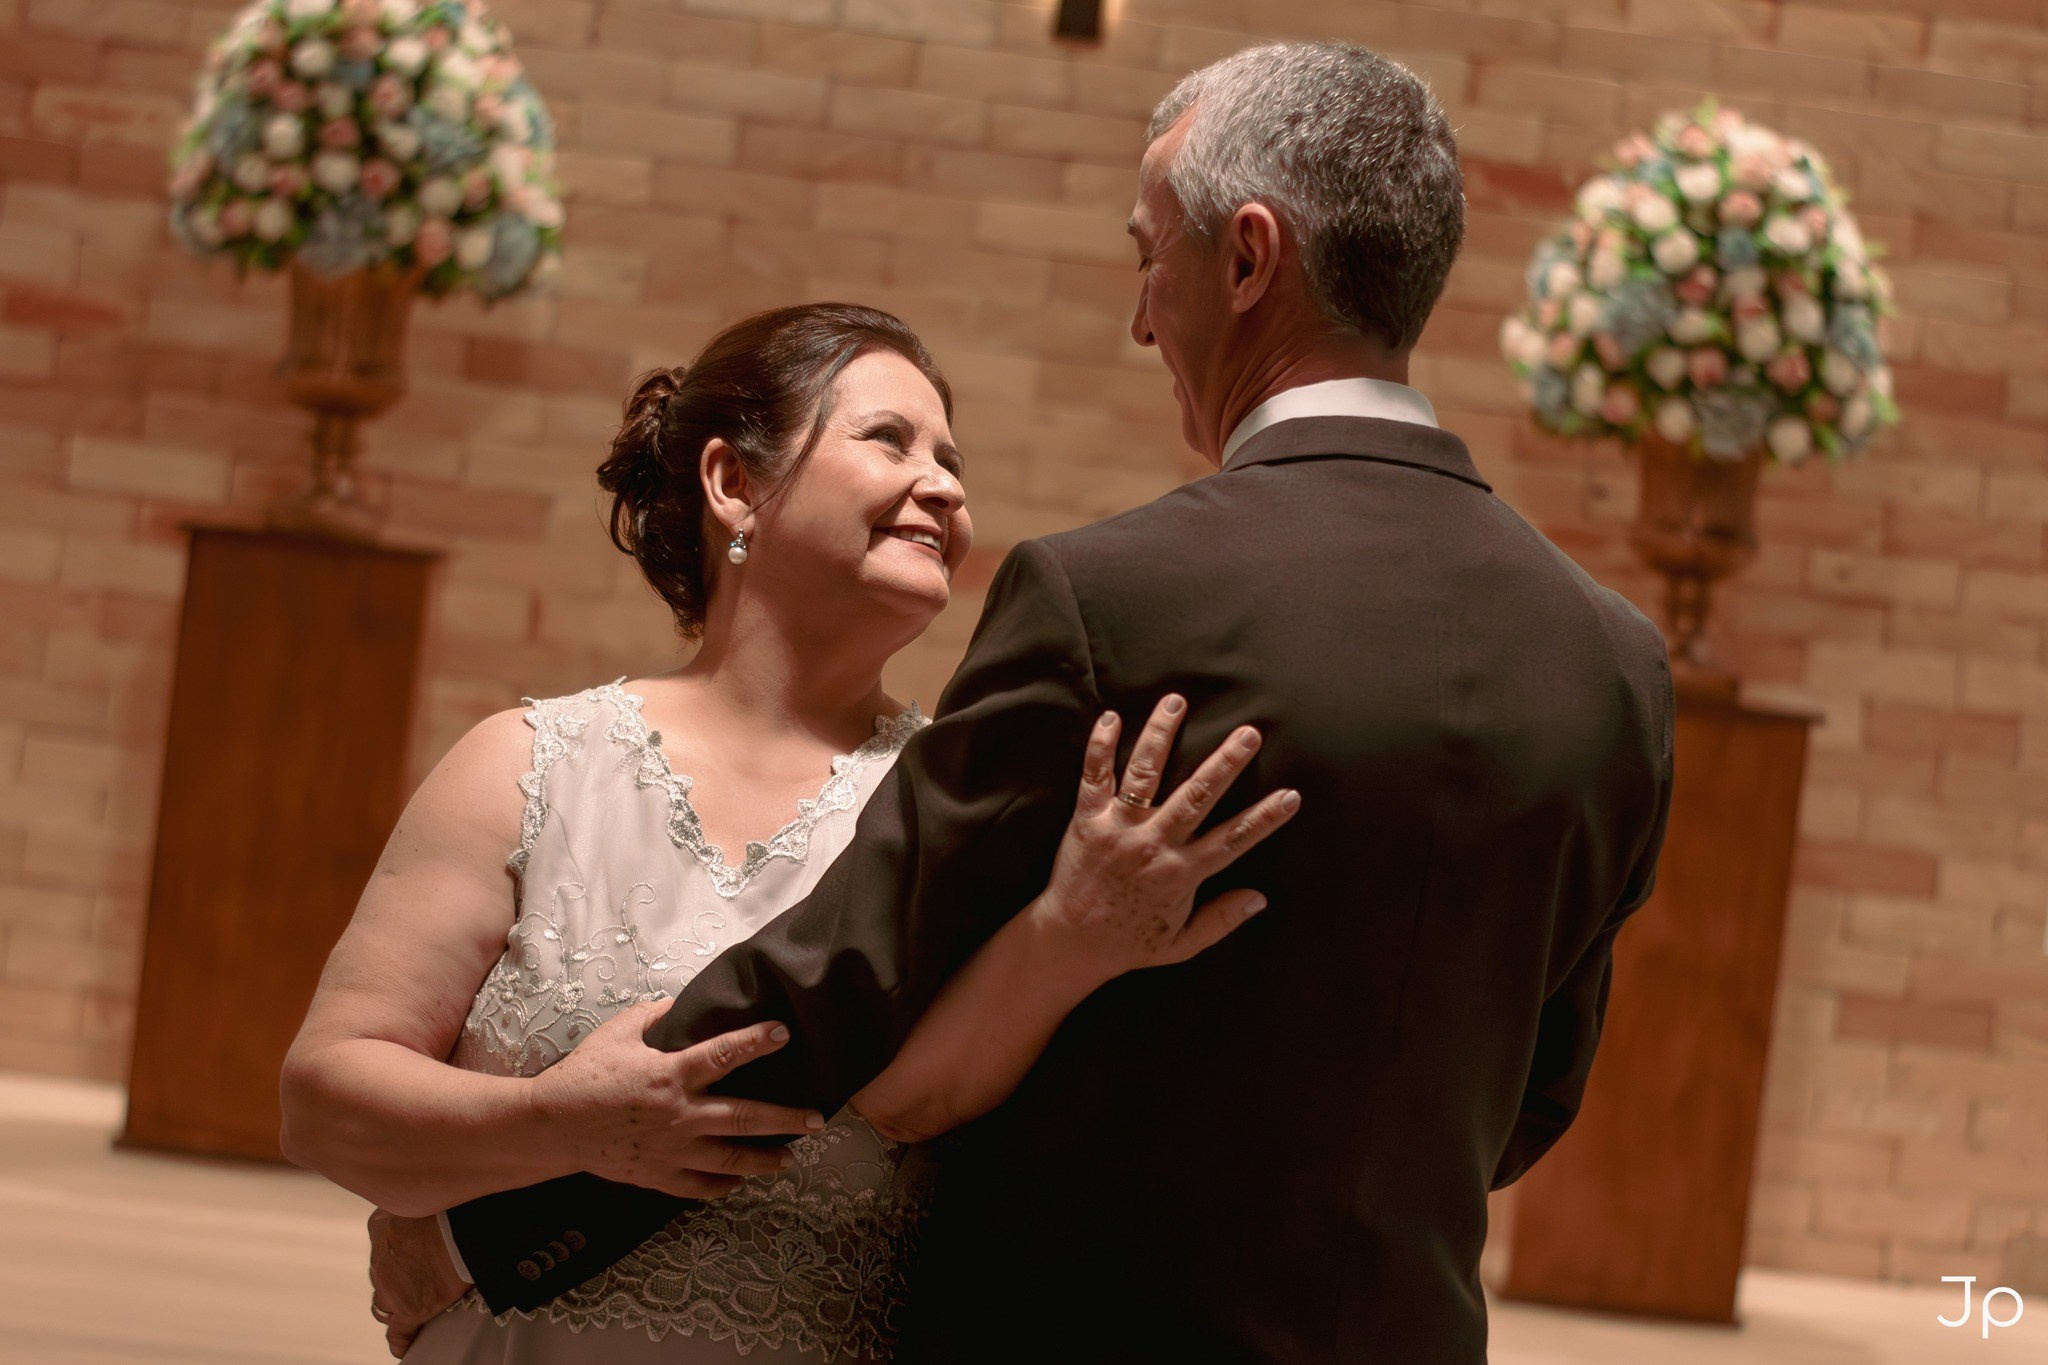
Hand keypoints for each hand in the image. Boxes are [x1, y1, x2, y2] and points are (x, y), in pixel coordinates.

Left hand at [368, 1207, 469, 1357]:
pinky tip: (404, 1346)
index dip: (394, 1253)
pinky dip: (401, 1340)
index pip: (380, 1246)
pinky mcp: (408, 1308)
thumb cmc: (455, 1205)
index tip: (407, 1255)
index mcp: (380, 1225)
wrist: (465, 1227)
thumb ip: (423, 1203)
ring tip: (412, 1308)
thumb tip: (437, 1195)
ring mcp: (391, 1285)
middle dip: (394, 1279)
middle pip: (381, 1275)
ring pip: (384, 1303)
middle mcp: (379, 1255)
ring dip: (395, 1305)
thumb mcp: (430, 1196)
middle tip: (415, 1280)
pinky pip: (398, 1332)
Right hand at [527, 1000, 826, 1197]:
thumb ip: (652, 1016)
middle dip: (785, 1118)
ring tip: (790, 1158)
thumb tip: (680, 1003)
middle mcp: (679, 1115)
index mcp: (670, 1075)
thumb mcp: (617, 1033)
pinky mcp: (658, 1175)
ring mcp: (671, 1150)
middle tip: (817, 1119)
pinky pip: (700, 1186)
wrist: (552, 1126)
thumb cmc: (584, 1075)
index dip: (756, 1042)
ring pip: (730, 1158)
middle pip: (743, 1118)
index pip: (724, 1055)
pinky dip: (723, 1185)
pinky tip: (740, 1180)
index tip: (784, 1033)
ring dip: (764, 1159)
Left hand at [1032, 694, 1300, 983]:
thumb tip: (1260, 898)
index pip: (1232, 840)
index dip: (1264, 818)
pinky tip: (1110, 717)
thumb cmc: (1128, 943)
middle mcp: (1152, 845)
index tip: (1291, 795)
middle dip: (1223, 763)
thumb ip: (1221, 920)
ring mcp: (1118, 829)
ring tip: (1177, 701)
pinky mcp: (1087, 820)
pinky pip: (1094, 778)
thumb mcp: (1181, 943)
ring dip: (1161, 736)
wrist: (1069, 942)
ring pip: (1144, 774)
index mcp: (1180, 874)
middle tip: (1248, 733)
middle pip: (1196, 796)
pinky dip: (1100, 747)